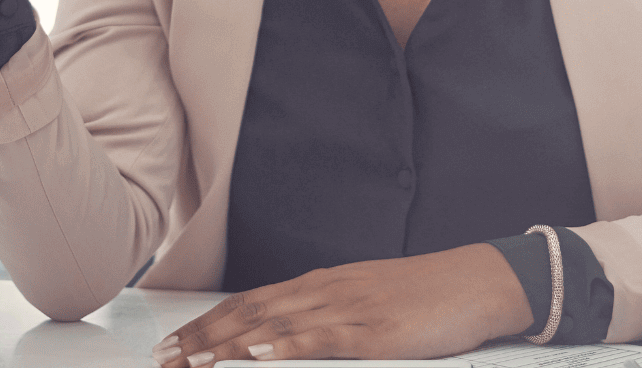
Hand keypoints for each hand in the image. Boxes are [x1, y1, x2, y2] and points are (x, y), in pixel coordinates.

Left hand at [153, 244, 531, 365]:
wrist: (477, 281)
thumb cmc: (424, 297)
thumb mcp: (364, 301)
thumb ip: (323, 317)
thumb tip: (280, 337)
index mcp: (321, 284)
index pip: (249, 302)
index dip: (206, 323)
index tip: (172, 344)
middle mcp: (326, 291)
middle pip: (250, 312)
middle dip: (202, 337)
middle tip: (165, 359)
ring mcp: (350, 309)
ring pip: (276, 324)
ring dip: (229, 344)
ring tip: (194, 361)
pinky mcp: (376, 331)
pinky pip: (323, 337)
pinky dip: (287, 345)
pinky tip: (261, 353)